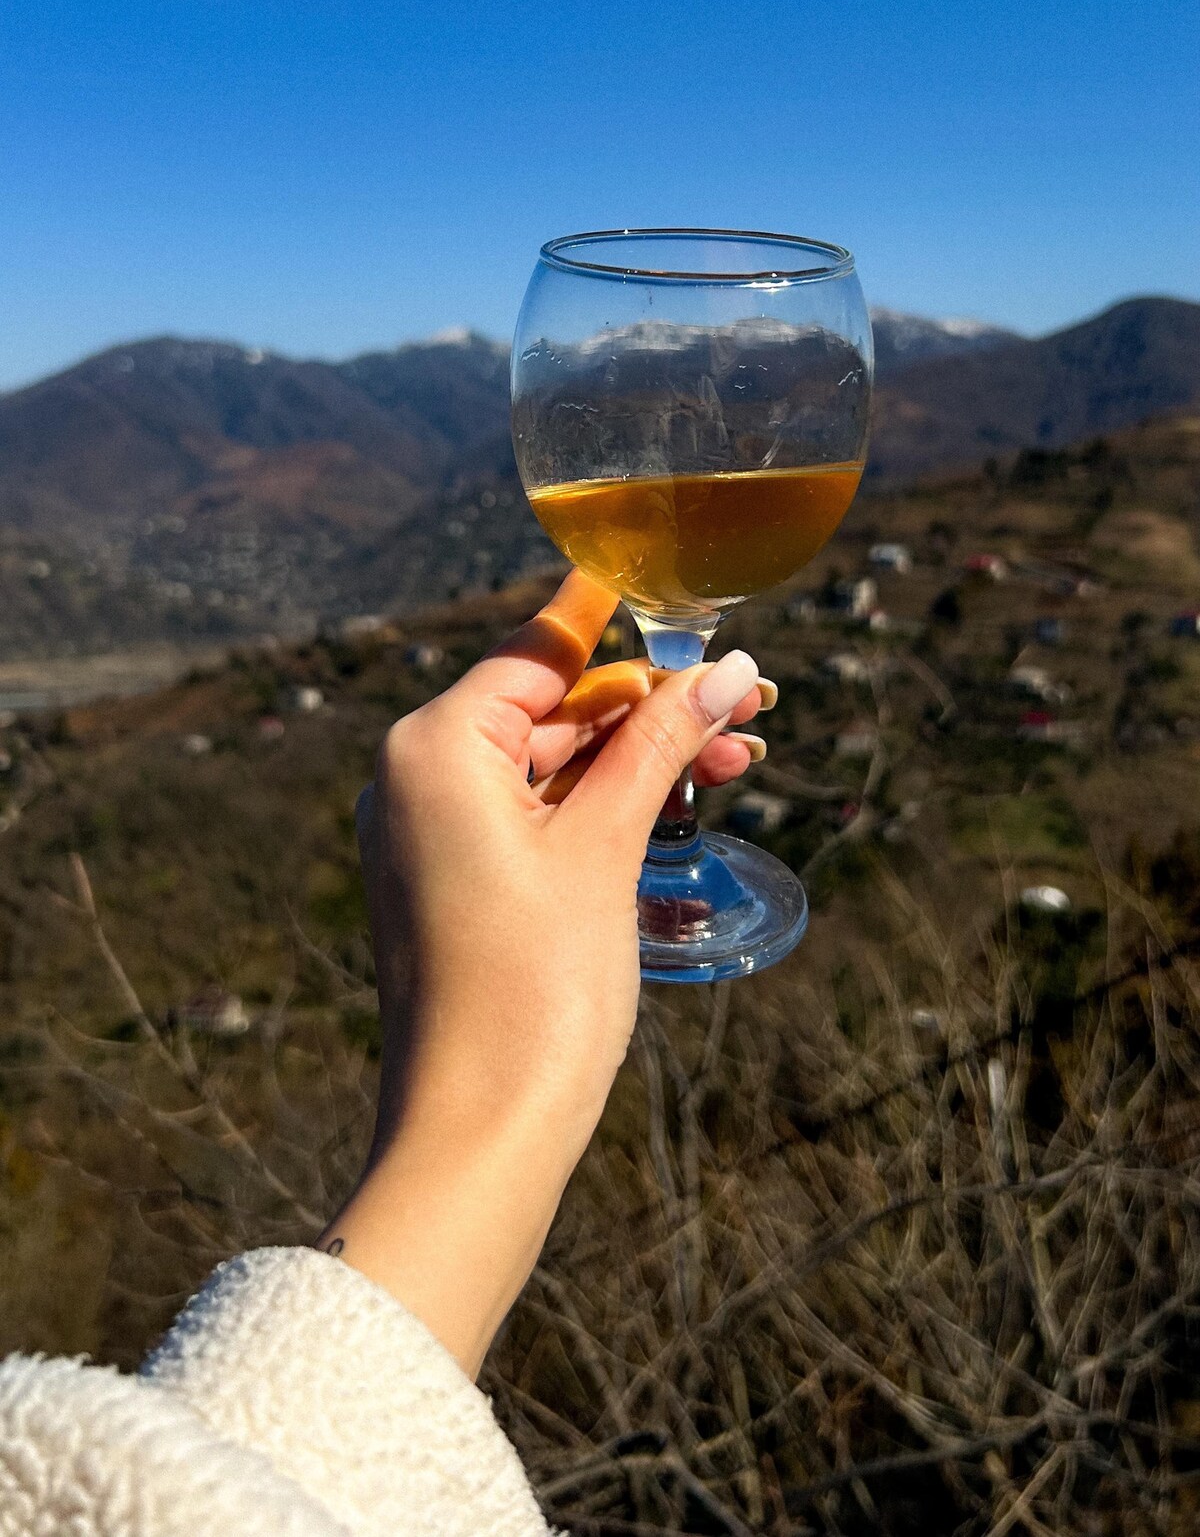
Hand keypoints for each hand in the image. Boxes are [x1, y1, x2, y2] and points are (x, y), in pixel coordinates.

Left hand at [318, 571, 772, 1373]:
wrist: (478, 1136)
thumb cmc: (534, 987)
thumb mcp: (607, 846)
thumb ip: (660, 745)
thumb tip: (727, 669)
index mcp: (436, 745)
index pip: (538, 649)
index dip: (614, 618)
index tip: (666, 575)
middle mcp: (416, 777)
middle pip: (550, 707)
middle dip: (650, 706)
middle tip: (751, 701)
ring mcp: (430, 835)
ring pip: (550, 765)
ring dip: (637, 761)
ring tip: (736, 760)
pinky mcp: (452, 886)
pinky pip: (532, 817)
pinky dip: (599, 809)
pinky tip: (674, 807)